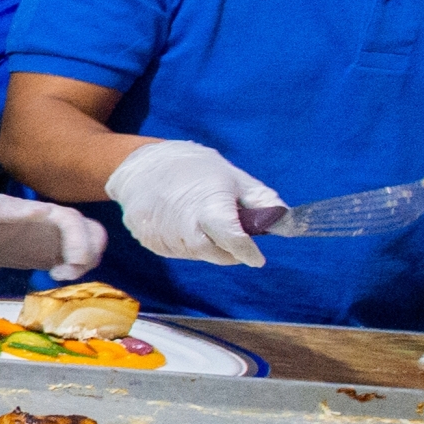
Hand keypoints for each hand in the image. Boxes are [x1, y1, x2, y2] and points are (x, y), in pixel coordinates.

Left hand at [0, 192, 106, 277]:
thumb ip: (11, 210)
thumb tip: (45, 210)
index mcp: (40, 211)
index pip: (74, 221)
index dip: (79, 242)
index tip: (69, 263)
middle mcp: (53, 224)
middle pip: (92, 233)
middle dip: (89, 254)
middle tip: (65, 274)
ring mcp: (53, 239)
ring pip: (88, 246)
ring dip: (85, 263)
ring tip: (59, 276)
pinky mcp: (50, 254)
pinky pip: (75, 259)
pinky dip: (76, 269)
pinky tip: (54, 276)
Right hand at [103, 140, 282, 266]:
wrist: (140, 164)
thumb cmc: (195, 168)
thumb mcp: (234, 177)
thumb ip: (260, 201)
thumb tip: (283, 221)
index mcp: (208, 205)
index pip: (233, 239)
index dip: (248, 252)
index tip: (258, 258)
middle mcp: (183, 224)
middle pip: (215, 254)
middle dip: (229, 251)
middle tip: (232, 236)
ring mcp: (162, 234)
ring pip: (195, 255)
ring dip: (206, 246)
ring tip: (200, 221)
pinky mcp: (147, 240)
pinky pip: (176, 251)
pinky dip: (186, 244)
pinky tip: (181, 223)